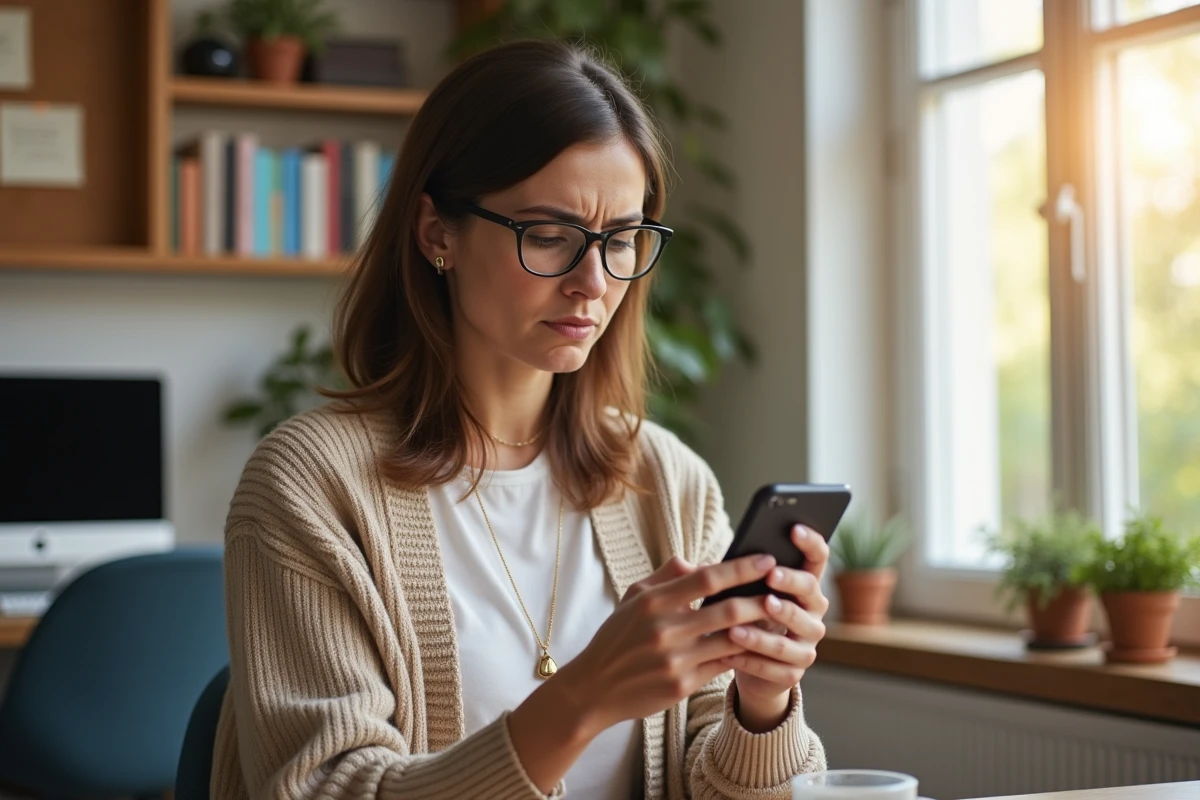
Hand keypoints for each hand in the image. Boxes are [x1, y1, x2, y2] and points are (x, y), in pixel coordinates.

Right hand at [555, 553, 778, 736]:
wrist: (594, 688)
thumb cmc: (617, 637)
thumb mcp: (634, 598)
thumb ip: (668, 576)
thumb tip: (701, 561)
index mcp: (653, 602)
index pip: (707, 578)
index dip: (741, 567)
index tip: (766, 559)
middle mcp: (666, 630)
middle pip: (728, 610)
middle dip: (762, 597)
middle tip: (784, 588)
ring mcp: (676, 660)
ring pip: (732, 639)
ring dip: (760, 627)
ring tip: (779, 615)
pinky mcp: (682, 685)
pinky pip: (723, 665)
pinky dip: (742, 653)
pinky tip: (758, 643)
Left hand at [723, 525, 829, 731]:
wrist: (748, 663)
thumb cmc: (744, 615)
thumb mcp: (738, 592)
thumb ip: (727, 577)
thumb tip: (689, 563)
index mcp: (804, 586)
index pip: (817, 558)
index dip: (810, 542)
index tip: (794, 528)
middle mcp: (813, 614)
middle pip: (809, 592)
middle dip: (789, 583)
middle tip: (770, 576)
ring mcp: (807, 645)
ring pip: (788, 638)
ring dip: (761, 633)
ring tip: (735, 628)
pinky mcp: (794, 673)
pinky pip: (774, 667)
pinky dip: (750, 660)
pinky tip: (728, 653)